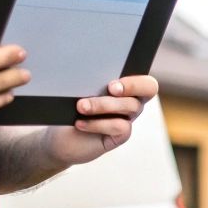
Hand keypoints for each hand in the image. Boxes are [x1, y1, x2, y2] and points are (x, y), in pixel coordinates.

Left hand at [44, 75, 158, 165]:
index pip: (145, 78)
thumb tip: (96, 70)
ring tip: (81, 106)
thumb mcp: (80, 89)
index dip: (136, 80)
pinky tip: (80, 123)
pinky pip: (120, 126)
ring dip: (103, 105)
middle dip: (131, 85)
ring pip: (130, 106)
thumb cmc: (70, 107)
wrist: (59, 136)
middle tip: (110, 88)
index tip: (112, 84)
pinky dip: (98, 124)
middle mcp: (132, 101)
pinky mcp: (119, 136)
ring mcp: (127, 118)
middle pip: (148, 88)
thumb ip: (93, 79)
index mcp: (125, 84)